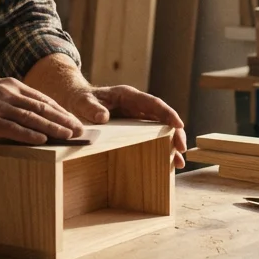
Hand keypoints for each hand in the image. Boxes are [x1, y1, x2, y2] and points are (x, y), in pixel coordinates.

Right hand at [0, 78, 84, 144]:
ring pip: (31, 117)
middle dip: (63, 119)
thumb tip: (35, 120)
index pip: (42, 99)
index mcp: (10, 85)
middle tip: (80, 131)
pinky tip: (42, 140)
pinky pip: (12, 128)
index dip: (61, 111)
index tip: (75, 121)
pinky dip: (29, 134)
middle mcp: (7, 92)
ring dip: (52, 127)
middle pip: (41, 107)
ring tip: (68, 136)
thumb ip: (11, 103)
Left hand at [63, 85, 187, 168]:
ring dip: (170, 144)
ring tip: (178, 163)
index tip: (179, 124)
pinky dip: (159, 148)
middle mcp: (137, 106)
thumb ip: (91, 108)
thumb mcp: (82, 102)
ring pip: (160, 129)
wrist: (76, 102)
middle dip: (175, 133)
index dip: (167, 113)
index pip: (153, 103)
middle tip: (182, 150)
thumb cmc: (81, 99)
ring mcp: (137, 117)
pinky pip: (151, 136)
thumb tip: (103, 117)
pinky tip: (165, 162)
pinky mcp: (134, 128)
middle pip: (162, 118)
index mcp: (129, 95)